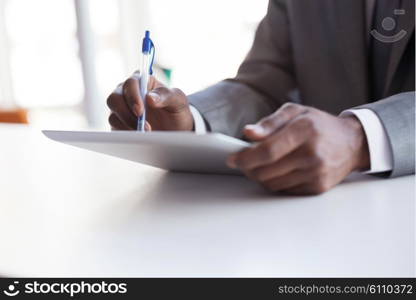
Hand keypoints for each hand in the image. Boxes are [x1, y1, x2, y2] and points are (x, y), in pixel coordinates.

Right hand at [107, 74, 193, 130]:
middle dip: (126, 113)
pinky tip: (138, 137)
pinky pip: (115, 129)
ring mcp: (122, 109)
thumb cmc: (176, 110)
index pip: (130, 83)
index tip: (140, 111)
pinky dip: (126, 133)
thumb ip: (166, 96)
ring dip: (127, 125)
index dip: (132, 96)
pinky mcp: (120, 124)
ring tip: (145, 133)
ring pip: (113, 115)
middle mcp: (128, 93)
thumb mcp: (178, 101)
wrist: (177, 130)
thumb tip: (149, 97)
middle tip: (142, 125)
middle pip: (115, 98)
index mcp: (142, 82)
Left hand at [227, 103, 369, 194]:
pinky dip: (274, 183)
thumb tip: (248, 133)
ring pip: (272, 184)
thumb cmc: (318, 125)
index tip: (232, 159)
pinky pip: (285, 190)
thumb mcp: (295, 112)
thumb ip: (270, 122)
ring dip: (259, 177)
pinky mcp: (318, 188)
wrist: (352, 143)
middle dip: (248, 168)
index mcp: (305, 130)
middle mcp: (312, 154)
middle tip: (243, 162)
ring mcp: (317, 173)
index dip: (245, 157)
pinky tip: (276, 171)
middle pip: (266, 171)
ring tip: (260, 165)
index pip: (267, 151)